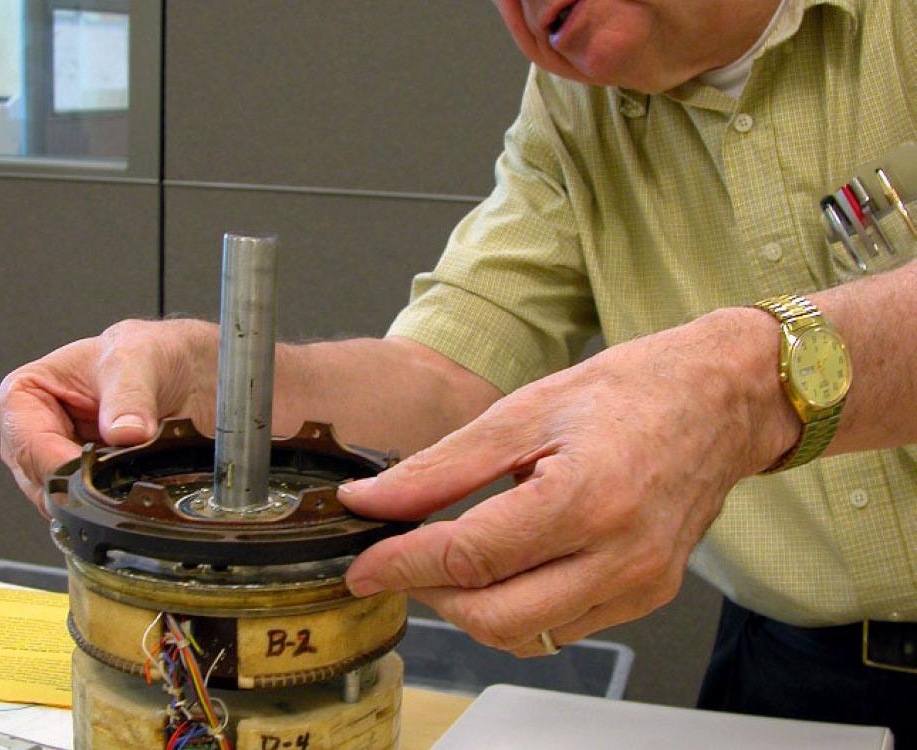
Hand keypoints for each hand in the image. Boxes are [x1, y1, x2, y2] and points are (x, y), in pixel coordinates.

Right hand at [0, 319, 218, 513]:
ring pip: (63, 498)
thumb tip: (124, 433)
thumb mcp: (137, 360)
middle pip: (38, 478)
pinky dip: (113, 500)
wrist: (186, 368)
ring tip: (132, 473)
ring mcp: (63, 461)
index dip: (53, 461)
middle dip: (77, 482)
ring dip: (98, 494)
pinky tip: (135, 484)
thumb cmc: (148, 353)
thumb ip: (129, 397)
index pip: (23, 440)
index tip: (88, 469)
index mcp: (26, 394)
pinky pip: (92, 504)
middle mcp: (37, 432)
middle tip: (117, 477)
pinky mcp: (91, 480)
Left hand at [340, 309, 794, 655]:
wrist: (719, 400)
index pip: (471, 558)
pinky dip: (518, 607)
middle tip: (403, 558)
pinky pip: (563, 627)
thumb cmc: (630, 392)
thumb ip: (443, 467)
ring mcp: (641, 584)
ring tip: (453, 558)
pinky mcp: (648, 596)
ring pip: (526, 634)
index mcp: (588, 497)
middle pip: (494, 617)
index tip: (362, 564)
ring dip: (473, 607)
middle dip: (431, 594)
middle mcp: (622, 555)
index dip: (403, 564)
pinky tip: (507, 565)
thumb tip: (374, 501)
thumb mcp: (524, 412)